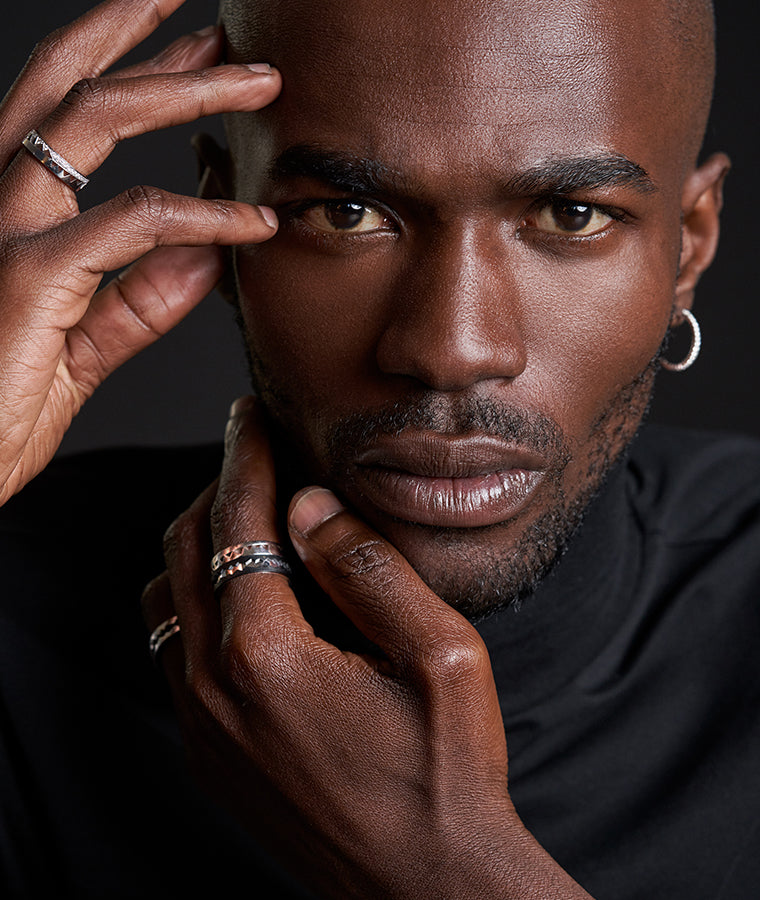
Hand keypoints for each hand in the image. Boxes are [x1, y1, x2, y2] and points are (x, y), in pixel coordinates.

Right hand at [0, 0, 280, 503]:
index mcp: (13, 218)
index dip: (129, 68)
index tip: (195, 53)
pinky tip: (256, 222)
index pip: (66, 113)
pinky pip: (132, 224)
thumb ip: (140, 303)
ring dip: (186, 91)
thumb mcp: (83, 349)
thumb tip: (208, 255)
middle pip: (71, 86)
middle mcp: (0, 206)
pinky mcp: (29, 277)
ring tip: (259, 81)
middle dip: (147, 41)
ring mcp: (8, 234)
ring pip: (96, 122)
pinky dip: (202, 217)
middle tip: (224, 27)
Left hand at [143, 398, 592, 898]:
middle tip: (253, 454)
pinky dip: (195, 604)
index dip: (245, 454)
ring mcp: (202, 727)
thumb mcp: (439, 655)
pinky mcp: (208, 756)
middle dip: (217, 488)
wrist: (426, 887)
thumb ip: (369, 568)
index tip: (250, 414)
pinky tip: (244, 598)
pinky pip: (173, 653)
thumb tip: (310, 506)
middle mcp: (214, 689)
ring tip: (248, 521)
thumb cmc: (447, 773)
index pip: (237, 521)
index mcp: (266, 655)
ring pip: (165, 600)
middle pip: (185, 550)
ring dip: (198, 546)